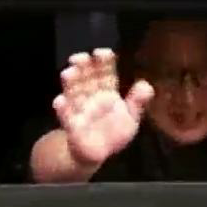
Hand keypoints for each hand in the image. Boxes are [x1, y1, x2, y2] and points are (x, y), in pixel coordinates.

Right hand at [52, 48, 153, 165]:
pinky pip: (67, 117)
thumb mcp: (130, 118)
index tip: (103, 52)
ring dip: (70, 83)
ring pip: (73, 93)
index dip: (103, 63)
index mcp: (107, 93)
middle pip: (87, 79)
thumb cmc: (113, 133)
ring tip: (69, 72)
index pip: (105, 74)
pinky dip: (63, 109)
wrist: (97, 154)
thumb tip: (146, 85)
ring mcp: (80, 110)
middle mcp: (92, 97)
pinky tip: (60, 100)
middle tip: (81, 57)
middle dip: (83, 67)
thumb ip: (138, 102)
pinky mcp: (73, 127)